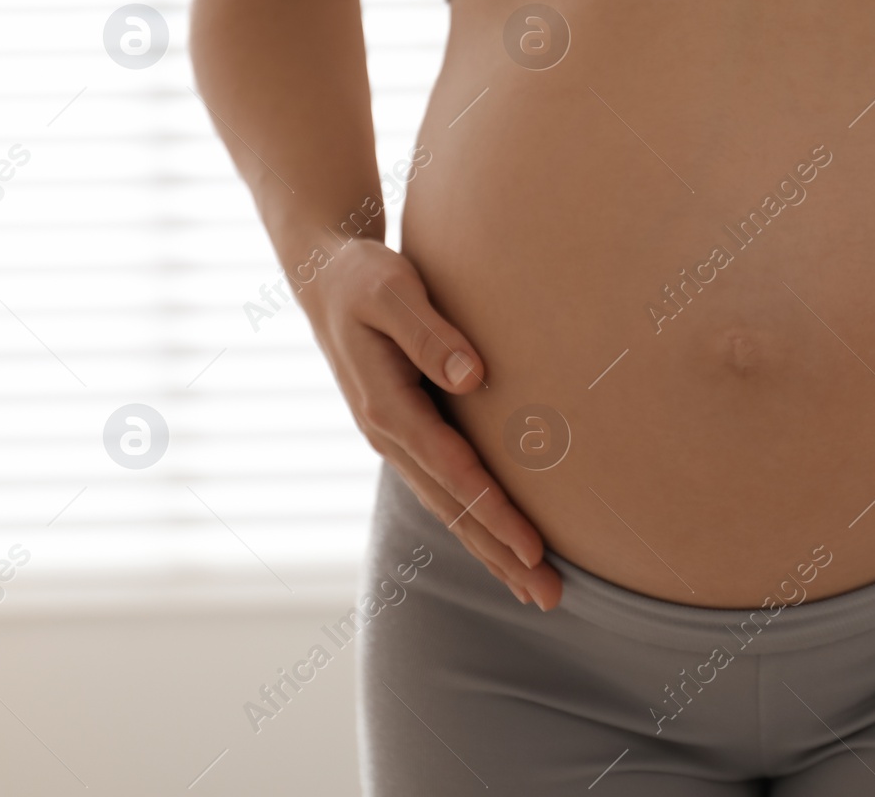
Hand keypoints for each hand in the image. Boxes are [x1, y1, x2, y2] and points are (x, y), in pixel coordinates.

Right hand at [297, 236, 561, 609]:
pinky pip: (446, 489)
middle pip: (453, 509)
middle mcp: (389, 436)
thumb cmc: (363, 275)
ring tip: (536, 592)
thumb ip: (430, 331)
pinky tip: (502, 546)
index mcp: (387, 408)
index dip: (494, 513)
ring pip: (450, 508)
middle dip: (501, 556)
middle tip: (551, 598)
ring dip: (491, 551)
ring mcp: (396, 440)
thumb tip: (472, 375)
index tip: (534, 549)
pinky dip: (475, 523)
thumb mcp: (391, 289)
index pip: (453, 472)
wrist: (323, 276)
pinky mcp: (407, 433)